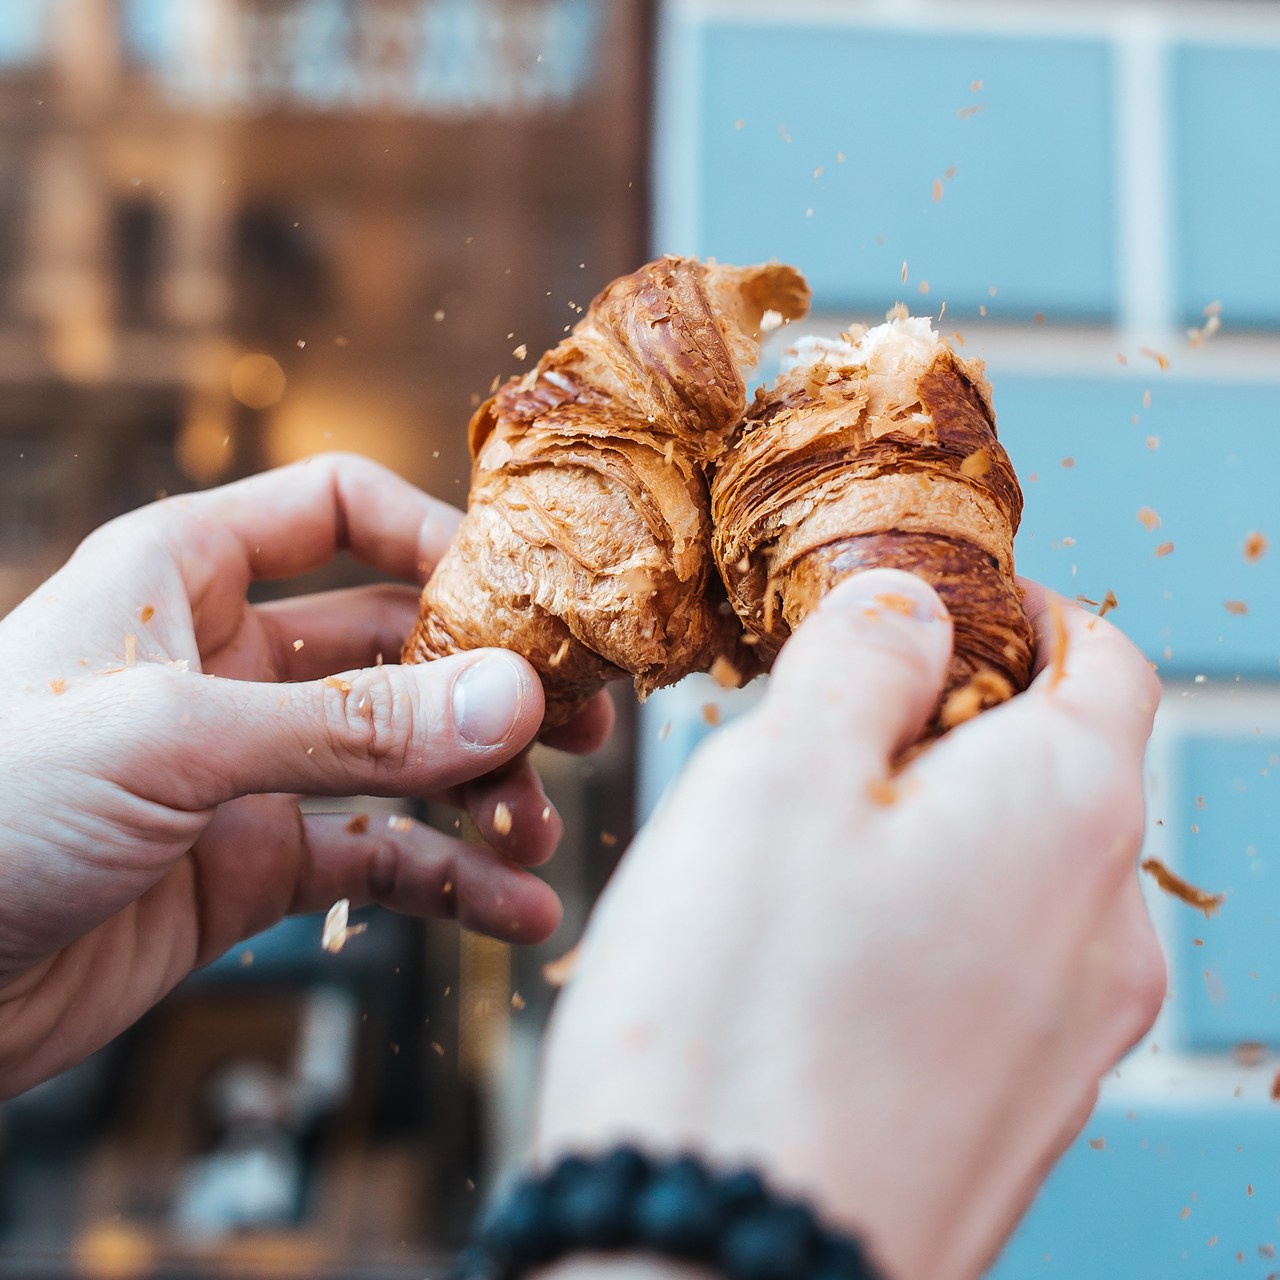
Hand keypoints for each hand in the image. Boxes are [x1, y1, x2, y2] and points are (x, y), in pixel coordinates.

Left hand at [0, 453, 611, 1098]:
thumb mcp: (172, 740)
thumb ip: (352, 723)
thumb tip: (516, 698)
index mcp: (185, 573)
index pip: (340, 509)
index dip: (436, 540)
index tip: (522, 600)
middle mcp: (227, 660)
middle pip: (396, 642)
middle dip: (489, 685)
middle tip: (583, 724)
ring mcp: (246, 767)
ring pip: (400, 759)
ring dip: (481, 794)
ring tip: (537, 835)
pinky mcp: (252, 866)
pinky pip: (378, 858)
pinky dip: (450, 882)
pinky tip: (514, 912)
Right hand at [534, 569, 1164, 1279]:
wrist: (716, 1278)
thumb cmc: (736, 1018)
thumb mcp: (777, 774)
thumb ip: (860, 660)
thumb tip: (911, 602)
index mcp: (1064, 812)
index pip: (1103, 660)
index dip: (1025, 612)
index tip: (942, 607)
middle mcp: (1102, 930)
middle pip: (1060, 772)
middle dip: (956, 727)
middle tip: (826, 734)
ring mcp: (1070, 1040)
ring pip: (1019, 880)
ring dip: (931, 834)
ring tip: (802, 856)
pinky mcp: (1015, 1117)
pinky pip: (991, 977)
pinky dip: (925, 931)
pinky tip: (816, 966)